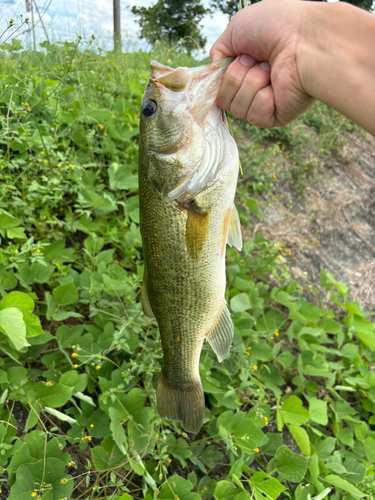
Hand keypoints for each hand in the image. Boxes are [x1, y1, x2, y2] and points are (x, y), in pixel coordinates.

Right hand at [210, 0, 315, 127]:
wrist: (304, 38)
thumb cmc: (276, 26)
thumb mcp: (236, 29)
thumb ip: (218, 51)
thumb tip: (214, 70)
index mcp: (245, 69)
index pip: (219, 87)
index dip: (221, 77)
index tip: (234, 60)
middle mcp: (254, 87)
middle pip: (223, 100)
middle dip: (235, 77)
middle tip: (256, 60)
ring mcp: (265, 104)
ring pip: (237, 108)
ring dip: (250, 83)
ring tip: (270, 69)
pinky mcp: (275, 117)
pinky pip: (253, 116)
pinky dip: (262, 97)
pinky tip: (276, 84)